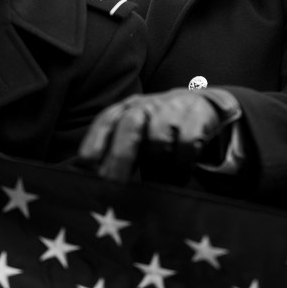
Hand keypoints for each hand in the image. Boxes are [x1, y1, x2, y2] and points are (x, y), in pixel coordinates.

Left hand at [78, 90, 220, 182]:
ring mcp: (172, 109)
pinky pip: (186, 146)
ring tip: (158, 182)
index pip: (106, 121)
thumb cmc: (158, 126)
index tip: (87, 163)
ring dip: (156, 167)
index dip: (94, 141)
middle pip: (129, 126)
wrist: (200, 103)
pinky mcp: (196, 117)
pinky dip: (181, 167)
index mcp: (125, 108)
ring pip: (157, 140)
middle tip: (114, 184)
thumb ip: (115, 150)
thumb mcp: (135, 131)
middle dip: (120, 156)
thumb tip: (86, 176)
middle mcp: (146, 105)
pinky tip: (179, 177)